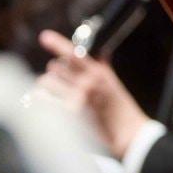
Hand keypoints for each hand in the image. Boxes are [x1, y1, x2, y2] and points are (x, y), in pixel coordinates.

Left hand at [35, 30, 148, 157]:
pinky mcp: (69, 115)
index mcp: (99, 73)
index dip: (57, 43)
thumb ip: (104, 67)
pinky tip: (44, 104)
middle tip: (60, 82)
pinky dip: (41, 100)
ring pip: (46, 81)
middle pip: (55, 67)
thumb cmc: (122, 111)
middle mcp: (87, 83)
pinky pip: (44, 100)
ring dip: (46, 86)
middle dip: (55, 73)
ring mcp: (77, 99)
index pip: (74, 53)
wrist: (130, 135)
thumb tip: (101, 54)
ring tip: (51, 94)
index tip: (44, 37)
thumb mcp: (115, 85)